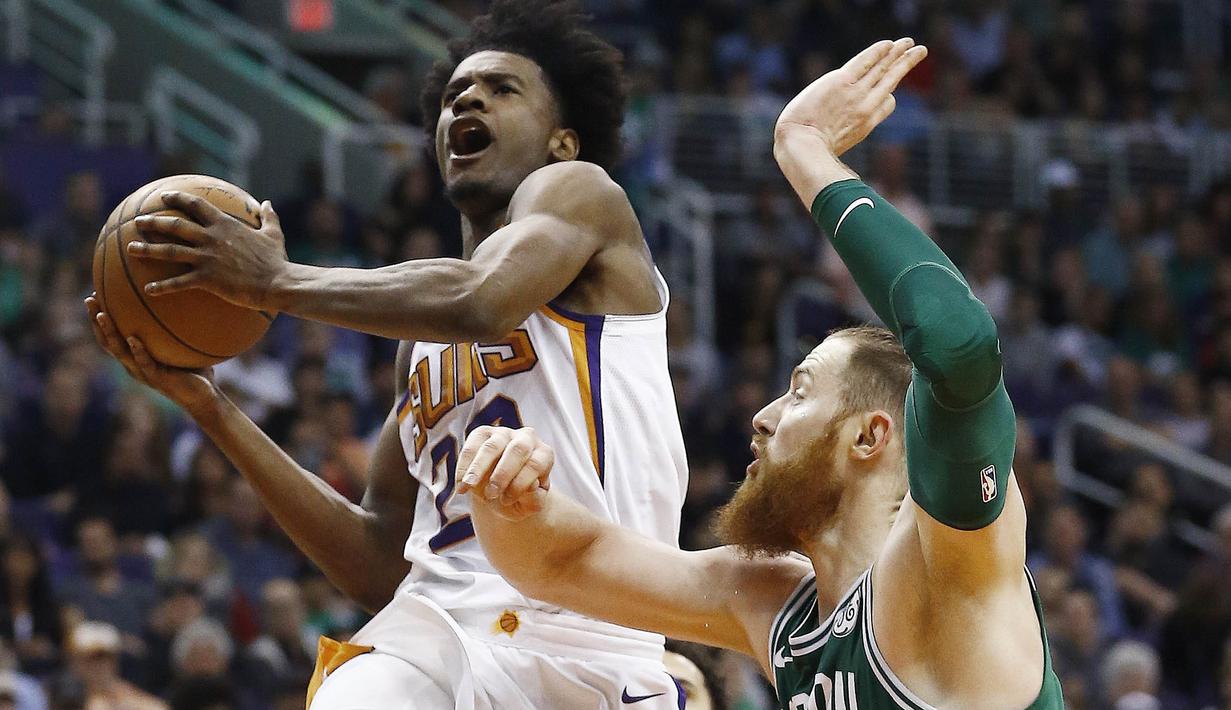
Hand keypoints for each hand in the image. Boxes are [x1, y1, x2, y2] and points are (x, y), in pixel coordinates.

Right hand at [84, 295, 219, 413]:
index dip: (100, 317)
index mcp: (134, 355)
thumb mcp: (180, 343)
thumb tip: (177, 296)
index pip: (111, 334)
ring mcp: (143, 372)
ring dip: (110, 333)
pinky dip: (138, 351)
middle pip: (107, 340)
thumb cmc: (193, 368)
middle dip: (96, 320)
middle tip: (89, 300)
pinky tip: (133, 339)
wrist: (204, 396)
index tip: (94, 295)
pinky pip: (145, 363)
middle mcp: (133, 364)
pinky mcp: (158, 379)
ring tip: (102, 316)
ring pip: (120, 352)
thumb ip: (174, 325)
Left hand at [129, 192, 288, 310]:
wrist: (277, 282)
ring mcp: (207, 258)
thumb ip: (269, 217)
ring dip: (148, 249)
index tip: (164, 196)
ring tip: (131, 248)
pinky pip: (179, 282)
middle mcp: (211, 238)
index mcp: (225, 224)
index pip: (196, 205)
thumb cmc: (276, 260)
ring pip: (170, 251)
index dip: (178, 198)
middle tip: (137, 222)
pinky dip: (162, 286)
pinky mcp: (206, 279)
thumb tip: (267, 203)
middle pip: (175, 226)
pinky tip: (148, 289)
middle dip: (153, 222)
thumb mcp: (274, 234)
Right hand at [456, 426, 552, 520]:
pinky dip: (464, 466)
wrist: (501, 491)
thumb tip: (531, 486)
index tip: (506, 501)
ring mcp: (504, 433)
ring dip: (478, 468)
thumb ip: (534, 499)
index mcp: (544, 455)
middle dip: (502, 473)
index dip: (520, 484)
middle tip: (490, 494)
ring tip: (468, 487)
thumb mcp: (529, 505)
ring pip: (492, 446)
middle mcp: (527, 438)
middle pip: (517, 450)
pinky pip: (472, 446)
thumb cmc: (519, 498)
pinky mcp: (482, 433)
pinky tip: (461, 486)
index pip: (535, 465)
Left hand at [774, 38, 926, 157]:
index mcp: (865, 125)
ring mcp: (856, 93)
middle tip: (921, 51)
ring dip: (899, 52)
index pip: (887, 104)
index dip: (889, 96)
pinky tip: (889, 44)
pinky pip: (865, 62)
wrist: (800, 147)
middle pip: (892, 80)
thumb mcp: (836, 154)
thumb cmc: (810, 155)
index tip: (890, 91)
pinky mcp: (841, 82)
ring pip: (883, 68)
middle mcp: (866, 107)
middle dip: (907, 63)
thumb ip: (845, 153)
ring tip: (910, 42)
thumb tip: (852, 176)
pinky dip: (878, 52)